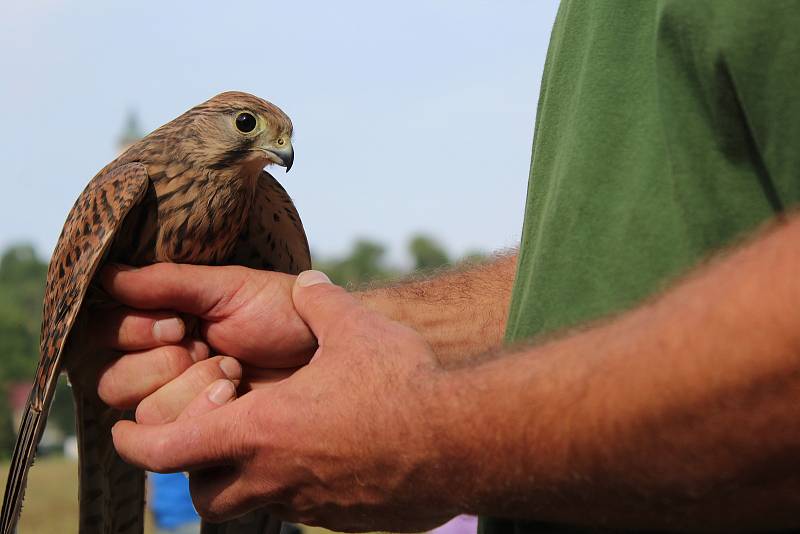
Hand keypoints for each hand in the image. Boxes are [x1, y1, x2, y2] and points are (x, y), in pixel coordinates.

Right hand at [93, 263, 315, 421]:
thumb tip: (106, 276)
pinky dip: (203, 416)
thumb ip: (167, 284)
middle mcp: (161, 368)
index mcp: (160, 326)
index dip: (133, 334)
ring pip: (143, 417)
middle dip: (163, 367)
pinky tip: (236, 398)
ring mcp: (181, 407)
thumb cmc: (282, 312)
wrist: (328, 348)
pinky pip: (174, 444)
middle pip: (112, 384)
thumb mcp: (228, 289)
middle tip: (209, 349)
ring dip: (189, 392)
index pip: (104, 337)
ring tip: (233, 372)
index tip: (179, 324)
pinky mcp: (203, 440)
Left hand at [111, 271, 458, 530]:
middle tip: (211, 434)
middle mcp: (275, 476)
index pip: (167, 449)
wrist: (459, 440)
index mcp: (261, 429)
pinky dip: (295, 486)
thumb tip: (310, 284)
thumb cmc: (400, 383)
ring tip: (271, 442)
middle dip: (194, 468)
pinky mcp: (343, 517)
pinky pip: (301, 508)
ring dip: (245, 480)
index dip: (135, 441)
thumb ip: (321, 301)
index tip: (125, 432)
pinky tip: (327, 452)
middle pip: (203, 494)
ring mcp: (309, 503)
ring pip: (252, 506)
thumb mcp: (353, 327)